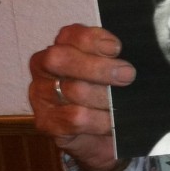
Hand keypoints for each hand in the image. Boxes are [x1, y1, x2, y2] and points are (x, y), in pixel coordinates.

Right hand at [29, 24, 135, 170]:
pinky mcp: (47, 123)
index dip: (92, 40)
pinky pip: (76, 119)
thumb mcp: (114, 72)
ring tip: (124, 105)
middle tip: (127, 75)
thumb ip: (115, 59)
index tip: (117, 48)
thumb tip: (126, 58)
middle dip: (99, 67)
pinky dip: (101, 121)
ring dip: (105, 98)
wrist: (102, 135)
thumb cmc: (109, 96)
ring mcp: (41, 96)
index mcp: (62, 47)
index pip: (70, 35)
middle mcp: (44, 69)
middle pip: (62, 59)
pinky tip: (115, 123)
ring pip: (73, 91)